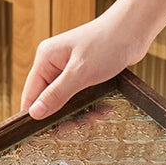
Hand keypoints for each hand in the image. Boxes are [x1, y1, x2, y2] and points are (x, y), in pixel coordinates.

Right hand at [20, 10, 148, 119]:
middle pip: (49, 102)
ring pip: (67, 103)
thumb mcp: (80, 73)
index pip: (30, 95)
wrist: (135, 29)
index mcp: (46, 60)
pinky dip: (91, 107)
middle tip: (78, 129)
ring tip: (97, 118)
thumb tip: (34, 114)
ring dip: (81, 114)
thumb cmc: (107, 44)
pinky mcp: (85, 75)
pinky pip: (82, 99)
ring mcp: (69, 70)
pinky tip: (104, 110)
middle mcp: (54, 65)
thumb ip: (56, 94)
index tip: (45, 136)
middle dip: (63, 118)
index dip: (35, 117)